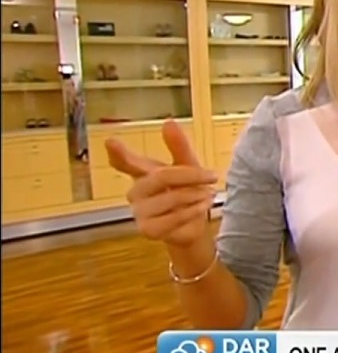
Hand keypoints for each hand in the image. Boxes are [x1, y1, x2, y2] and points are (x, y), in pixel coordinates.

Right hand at [106, 119, 218, 247]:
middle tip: (212, 176)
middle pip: (162, 176)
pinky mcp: (148, 230)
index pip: (124, 162)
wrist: (194, 225)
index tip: (110, 141)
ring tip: (207, 194)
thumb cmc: (188, 192)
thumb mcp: (188, 166)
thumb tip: (168, 122)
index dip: (118, 153)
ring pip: (172, 198)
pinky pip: (175, 217)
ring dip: (196, 195)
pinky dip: (194, 211)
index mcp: (142, 173)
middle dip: (191, 176)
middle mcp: (136, 191)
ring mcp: (139, 212)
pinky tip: (201, 207)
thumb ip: (179, 146)